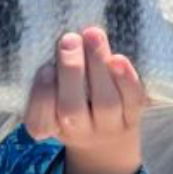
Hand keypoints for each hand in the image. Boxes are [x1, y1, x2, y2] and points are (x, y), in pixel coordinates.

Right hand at [25, 27, 146, 173]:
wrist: (108, 138)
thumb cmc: (73, 103)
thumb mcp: (53, 96)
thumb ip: (51, 73)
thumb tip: (59, 38)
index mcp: (50, 126)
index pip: (39, 120)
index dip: (42, 95)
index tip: (45, 68)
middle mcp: (78, 131)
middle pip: (72, 109)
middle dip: (71, 71)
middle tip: (69, 39)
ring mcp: (108, 127)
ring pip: (105, 103)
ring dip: (98, 66)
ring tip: (93, 35)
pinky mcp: (133, 118)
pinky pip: (132, 102)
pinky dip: (127, 80)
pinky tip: (118, 59)